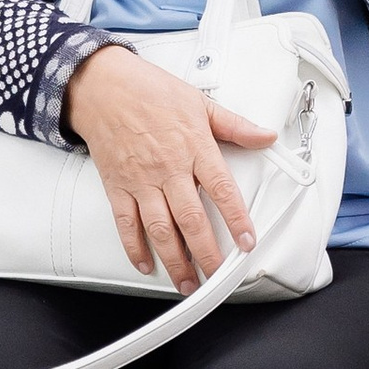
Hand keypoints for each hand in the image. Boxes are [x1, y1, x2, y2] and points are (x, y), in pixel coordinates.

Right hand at [64, 41, 275, 293]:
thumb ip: (235, 125)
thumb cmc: (149, 91)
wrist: (102, 85)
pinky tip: (146, 263)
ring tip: (188, 282)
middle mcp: (168, 168)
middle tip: (218, 275)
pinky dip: (135, 248)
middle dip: (207, 253)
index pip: (222, 190)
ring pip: (161, 229)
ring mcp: (141, 180)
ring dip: (175, 260)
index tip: (247, 242)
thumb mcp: (199, 102)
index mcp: (194, 146)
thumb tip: (266, 136)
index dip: (237, 219)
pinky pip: (126, 223)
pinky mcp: (117, 186)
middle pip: (191, 219)